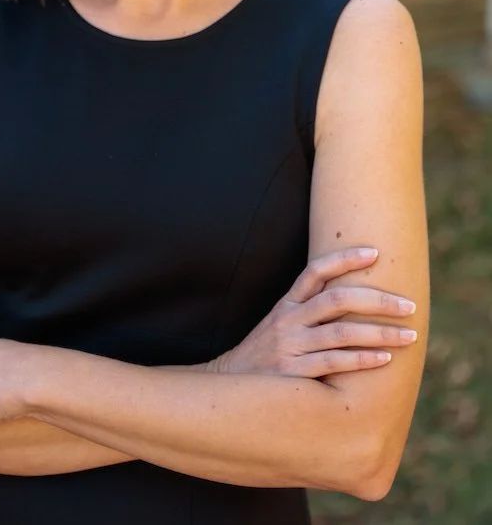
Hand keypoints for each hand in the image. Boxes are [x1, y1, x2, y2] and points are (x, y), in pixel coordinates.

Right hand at [209, 247, 416, 377]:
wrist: (230, 389)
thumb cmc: (265, 356)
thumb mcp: (279, 325)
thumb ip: (307, 312)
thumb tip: (352, 300)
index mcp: (286, 304)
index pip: (315, 271)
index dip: (344, 259)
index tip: (375, 252)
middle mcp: (289, 320)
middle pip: (337, 299)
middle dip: (377, 300)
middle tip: (408, 305)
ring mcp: (291, 346)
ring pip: (342, 332)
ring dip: (380, 332)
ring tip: (409, 335)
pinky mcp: (294, 373)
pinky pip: (334, 362)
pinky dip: (362, 359)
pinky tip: (385, 359)